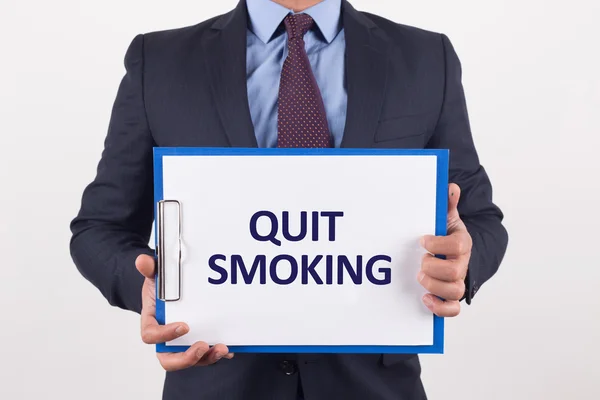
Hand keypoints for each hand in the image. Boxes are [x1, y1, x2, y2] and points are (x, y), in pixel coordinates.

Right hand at [135, 254, 233, 370]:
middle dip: (186, 358)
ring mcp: (182, 344)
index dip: (165, 334)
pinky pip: (206, 356)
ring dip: (207, 358)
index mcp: (152, 322)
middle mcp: (165, 339)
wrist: (169, 291)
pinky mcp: (196, 343)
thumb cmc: (160, 287)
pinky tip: (230, 348)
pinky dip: (217, 354)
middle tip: (202, 346)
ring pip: (191, 360)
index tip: (184, 326)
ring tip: (222, 349)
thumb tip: (143, 261)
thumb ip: (149, 269)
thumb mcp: (155, 275)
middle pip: (169, 359)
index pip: (151, 335)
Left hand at [418, 183, 471, 316]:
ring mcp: (457, 281)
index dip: (438, 244)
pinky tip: (425, 299)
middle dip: (432, 266)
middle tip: (421, 261)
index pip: (458, 245)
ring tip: (420, 277)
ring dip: (433, 286)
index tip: (422, 240)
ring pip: (454, 291)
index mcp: (462, 243)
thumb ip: (447, 205)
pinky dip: (440, 307)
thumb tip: (450, 188)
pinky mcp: (451, 297)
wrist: (453, 253)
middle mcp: (462, 263)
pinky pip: (453, 309)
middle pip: (454, 271)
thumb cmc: (446, 235)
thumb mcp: (445, 218)